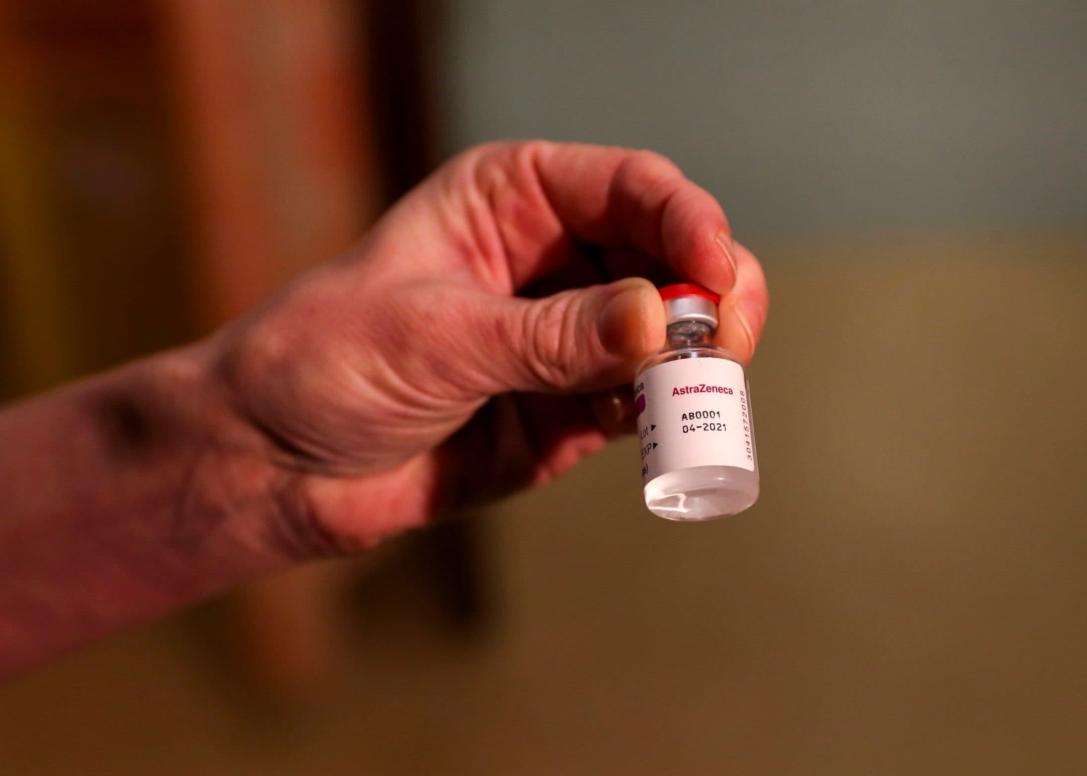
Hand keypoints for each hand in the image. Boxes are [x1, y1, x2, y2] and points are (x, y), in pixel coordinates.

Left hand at [207, 141, 768, 554]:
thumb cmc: (326, 363)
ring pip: (674, 333)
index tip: (716, 272)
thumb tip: (658, 326)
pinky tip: (662, 432)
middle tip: (727, 343)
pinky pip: (647, 404)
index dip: (686, 222)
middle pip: (672, 257)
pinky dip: (668, 416)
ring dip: (701, 361)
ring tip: (700, 393)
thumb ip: (549, 336)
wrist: (278, 464)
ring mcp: (571, 336)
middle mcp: (554, 258)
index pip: (630, 187)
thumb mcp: (435, 336)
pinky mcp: (576, 409)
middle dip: (712, 296)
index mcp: (513, 199)